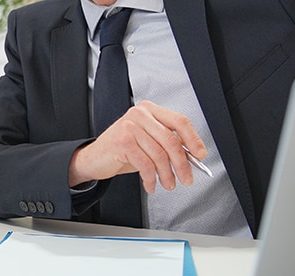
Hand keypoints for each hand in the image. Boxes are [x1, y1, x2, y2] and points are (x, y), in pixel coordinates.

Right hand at [69, 100, 206, 193]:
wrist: (95, 158)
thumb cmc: (123, 150)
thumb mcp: (148, 142)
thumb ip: (168, 144)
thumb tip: (193, 156)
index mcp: (150, 110)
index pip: (179, 121)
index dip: (193, 139)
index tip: (200, 155)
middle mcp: (140, 114)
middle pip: (171, 140)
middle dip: (182, 164)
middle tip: (186, 178)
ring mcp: (129, 126)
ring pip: (160, 155)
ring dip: (167, 174)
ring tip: (168, 184)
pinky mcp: (122, 142)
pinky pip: (145, 164)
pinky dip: (151, 178)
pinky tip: (151, 184)